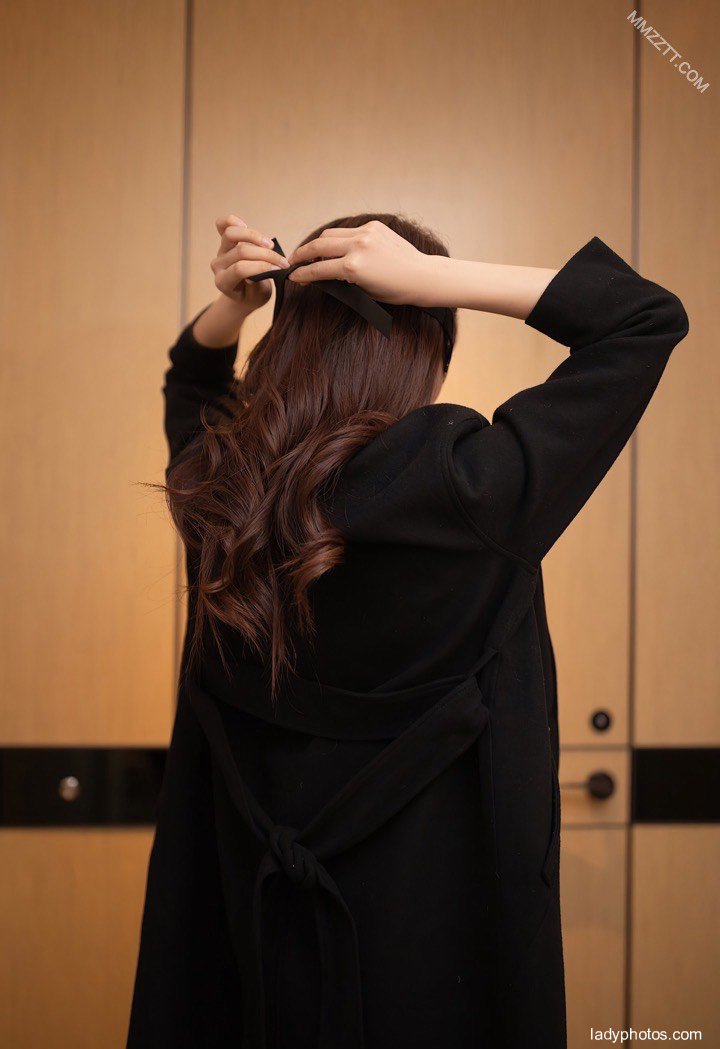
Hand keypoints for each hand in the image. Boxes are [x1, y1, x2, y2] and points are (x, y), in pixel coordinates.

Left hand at [211, 215, 289, 312]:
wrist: (243, 294)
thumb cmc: (252, 296)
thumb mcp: (258, 297)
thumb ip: (256, 286)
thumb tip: (259, 272)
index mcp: (223, 282)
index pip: (240, 269)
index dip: (262, 266)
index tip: (280, 268)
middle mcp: (218, 265)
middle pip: (240, 251)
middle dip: (265, 254)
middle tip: (282, 261)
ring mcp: (220, 252)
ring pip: (231, 234)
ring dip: (254, 236)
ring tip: (270, 245)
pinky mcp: (224, 241)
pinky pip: (222, 225)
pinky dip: (232, 221)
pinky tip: (246, 226)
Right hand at [286, 220, 432, 305]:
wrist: (421, 276)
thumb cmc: (395, 291)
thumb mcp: (363, 291)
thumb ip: (341, 280)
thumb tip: (321, 274)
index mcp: (354, 268)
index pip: (318, 269)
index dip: (302, 274)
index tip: (292, 277)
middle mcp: (358, 246)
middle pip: (318, 246)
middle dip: (302, 253)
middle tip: (292, 261)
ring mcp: (366, 233)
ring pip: (330, 235)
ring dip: (317, 244)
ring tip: (310, 253)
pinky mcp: (373, 226)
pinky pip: (348, 231)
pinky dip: (338, 239)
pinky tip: (335, 247)